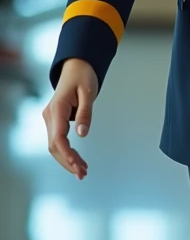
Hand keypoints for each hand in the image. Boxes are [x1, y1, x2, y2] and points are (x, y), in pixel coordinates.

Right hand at [42, 58, 98, 179]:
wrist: (77, 66)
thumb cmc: (83, 76)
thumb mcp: (88, 92)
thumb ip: (85, 112)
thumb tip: (82, 133)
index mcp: (57, 108)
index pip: (58, 137)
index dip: (67, 154)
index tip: (77, 165)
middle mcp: (50, 115)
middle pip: (54, 146)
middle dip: (68, 161)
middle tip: (83, 173)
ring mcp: (50, 118)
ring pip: (55, 145)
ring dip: (67, 159)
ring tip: (83, 171)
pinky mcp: (54, 120)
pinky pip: (58, 140)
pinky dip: (67, 152)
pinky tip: (77, 160)